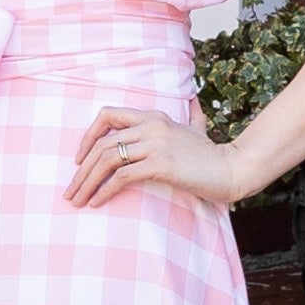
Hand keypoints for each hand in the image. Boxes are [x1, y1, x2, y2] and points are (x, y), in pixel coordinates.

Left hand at [65, 105, 248, 209]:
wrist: (232, 169)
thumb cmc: (212, 155)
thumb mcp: (198, 128)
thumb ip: (192, 116)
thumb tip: (194, 102)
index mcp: (153, 116)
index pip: (107, 115)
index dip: (88, 136)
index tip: (80, 159)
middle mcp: (151, 125)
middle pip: (102, 143)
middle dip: (81, 170)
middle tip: (71, 191)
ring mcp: (155, 144)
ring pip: (107, 160)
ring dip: (87, 182)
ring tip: (78, 201)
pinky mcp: (160, 164)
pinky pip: (122, 177)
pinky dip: (104, 191)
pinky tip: (97, 203)